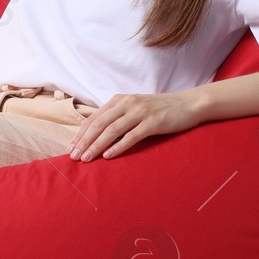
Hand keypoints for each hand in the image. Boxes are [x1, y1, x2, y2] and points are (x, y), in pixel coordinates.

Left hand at [66, 92, 200, 161]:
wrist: (188, 104)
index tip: (70, 148)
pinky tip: (108, 156)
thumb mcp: (134, 108)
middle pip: (100, 124)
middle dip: (84, 141)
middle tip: (74, 156)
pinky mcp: (153, 122)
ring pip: (112, 130)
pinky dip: (118, 147)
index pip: (94, 118)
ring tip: (87, 158)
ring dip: (97, 146)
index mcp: (120, 100)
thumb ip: (117, 117)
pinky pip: (132, 136)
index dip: (80, 134)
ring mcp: (140, 112)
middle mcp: (127, 104)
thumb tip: (96, 133)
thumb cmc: (159, 109)